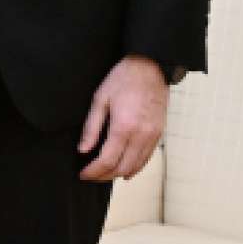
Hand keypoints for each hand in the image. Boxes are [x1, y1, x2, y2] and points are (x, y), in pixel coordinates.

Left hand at [78, 55, 167, 181]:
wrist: (151, 67)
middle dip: (104, 176)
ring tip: (104, 173)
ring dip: (119, 174)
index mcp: (123, 127)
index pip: (107, 160)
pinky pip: (147, 158)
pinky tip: (125, 169)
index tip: (83, 174)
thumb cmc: (123, 79)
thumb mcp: (100, 99)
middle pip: (122, 168)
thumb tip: (83, 150)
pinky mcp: (159, 133)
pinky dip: (135, 167)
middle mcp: (141, 135)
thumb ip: (91, 127)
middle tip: (91, 175)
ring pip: (136, 167)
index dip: (93, 172)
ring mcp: (153, 136)